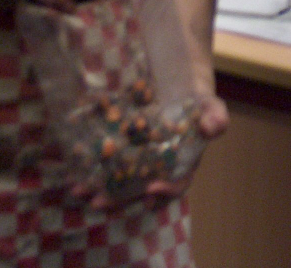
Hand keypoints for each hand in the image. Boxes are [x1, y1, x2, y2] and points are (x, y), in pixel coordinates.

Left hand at [88, 93, 229, 210]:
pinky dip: (92, 162)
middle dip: (117, 197)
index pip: (175, 183)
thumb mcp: (211, 105)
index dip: (164, 189)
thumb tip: (213, 127)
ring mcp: (141, 160)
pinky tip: (74, 161)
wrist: (182, 87)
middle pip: (138, 188)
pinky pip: (108, 158)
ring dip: (98, 185)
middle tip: (97, 202)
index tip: (150, 189)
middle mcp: (160, 168)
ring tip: (78, 189)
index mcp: (183, 164)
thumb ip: (216, 116)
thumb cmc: (199, 102)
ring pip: (119, 178)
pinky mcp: (125, 147)